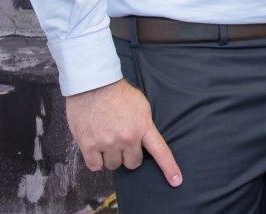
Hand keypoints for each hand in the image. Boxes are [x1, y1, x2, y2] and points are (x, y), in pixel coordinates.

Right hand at [65, 80, 181, 185]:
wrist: (94, 85)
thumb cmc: (118, 93)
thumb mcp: (141, 105)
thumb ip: (144, 124)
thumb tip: (144, 139)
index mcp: (143, 127)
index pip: (160, 151)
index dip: (169, 168)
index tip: (176, 181)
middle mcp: (127, 138)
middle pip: (132, 163)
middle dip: (128, 156)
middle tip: (121, 142)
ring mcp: (107, 143)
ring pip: (113, 165)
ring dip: (110, 156)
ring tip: (106, 139)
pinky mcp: (89, 145)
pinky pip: (95, 166)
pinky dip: (95, 159)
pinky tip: (95, 146)